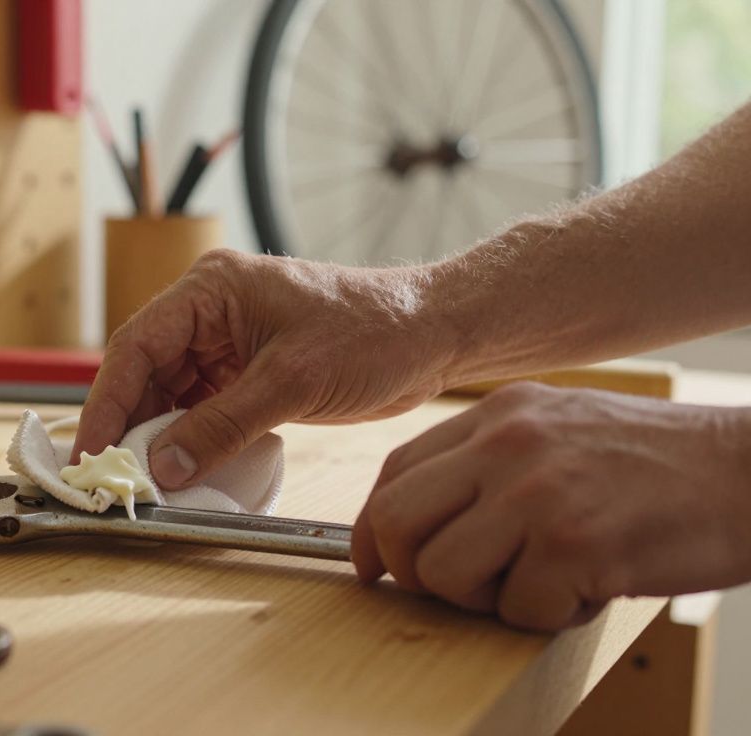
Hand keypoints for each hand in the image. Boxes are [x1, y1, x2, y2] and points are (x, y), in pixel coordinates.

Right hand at [73, 249, 454, 487]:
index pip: (136, 347)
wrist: (433, 335)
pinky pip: (200, 408)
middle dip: (128, 426)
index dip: (107, 403)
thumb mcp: (291, 382)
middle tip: (111, 477)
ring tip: (142, 482)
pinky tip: (181, 470)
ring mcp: (227, 342)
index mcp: (211, 289)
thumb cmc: (373, 331)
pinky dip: (189, 440)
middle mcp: (210, 311)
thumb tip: (162, 467)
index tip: (91, 452)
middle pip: (144, 373)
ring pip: (169, 395)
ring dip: (157, 437)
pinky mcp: (246, 371)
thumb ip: (220, 426)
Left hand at [352, 382, 750, 630]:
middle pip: (395, 522)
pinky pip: (517, 611)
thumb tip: (414, 519)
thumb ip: (487, 460)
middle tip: (456, 588)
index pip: (394, 472)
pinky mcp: (573, 542)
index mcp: (497, 414)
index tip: (375, 566)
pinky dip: (550, 616)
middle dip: (409, 573)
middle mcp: (506, 443)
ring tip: (539, 580)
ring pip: (442, 575)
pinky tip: (591, 585)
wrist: (749, 472)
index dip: (372, 530)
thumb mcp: (557, 427)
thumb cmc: (656, 463)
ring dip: (484, 600)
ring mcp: (537, 491)